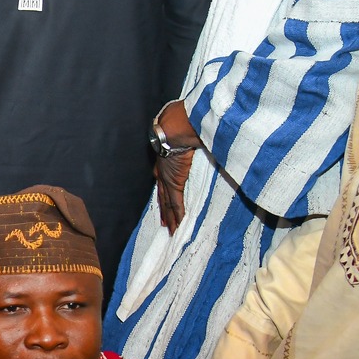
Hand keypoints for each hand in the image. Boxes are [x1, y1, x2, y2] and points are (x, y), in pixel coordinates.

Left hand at [151, 100, 200, 233]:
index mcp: (163, 164)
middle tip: (166, 226)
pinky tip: (179, 225)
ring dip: (171, 218)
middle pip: (163, 198)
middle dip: (165, 212)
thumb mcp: (181, 139)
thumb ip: (187, 144)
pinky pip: (176, 203)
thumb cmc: (179, 127)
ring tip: (173, 231)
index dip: (164, 197)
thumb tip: (196, 140)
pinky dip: (178, 215)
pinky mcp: (175, 183)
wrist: (176, 127)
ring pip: (168, 204)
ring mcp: (168, 179)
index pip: (163, 185)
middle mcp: (162, 173)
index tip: (165, 207)